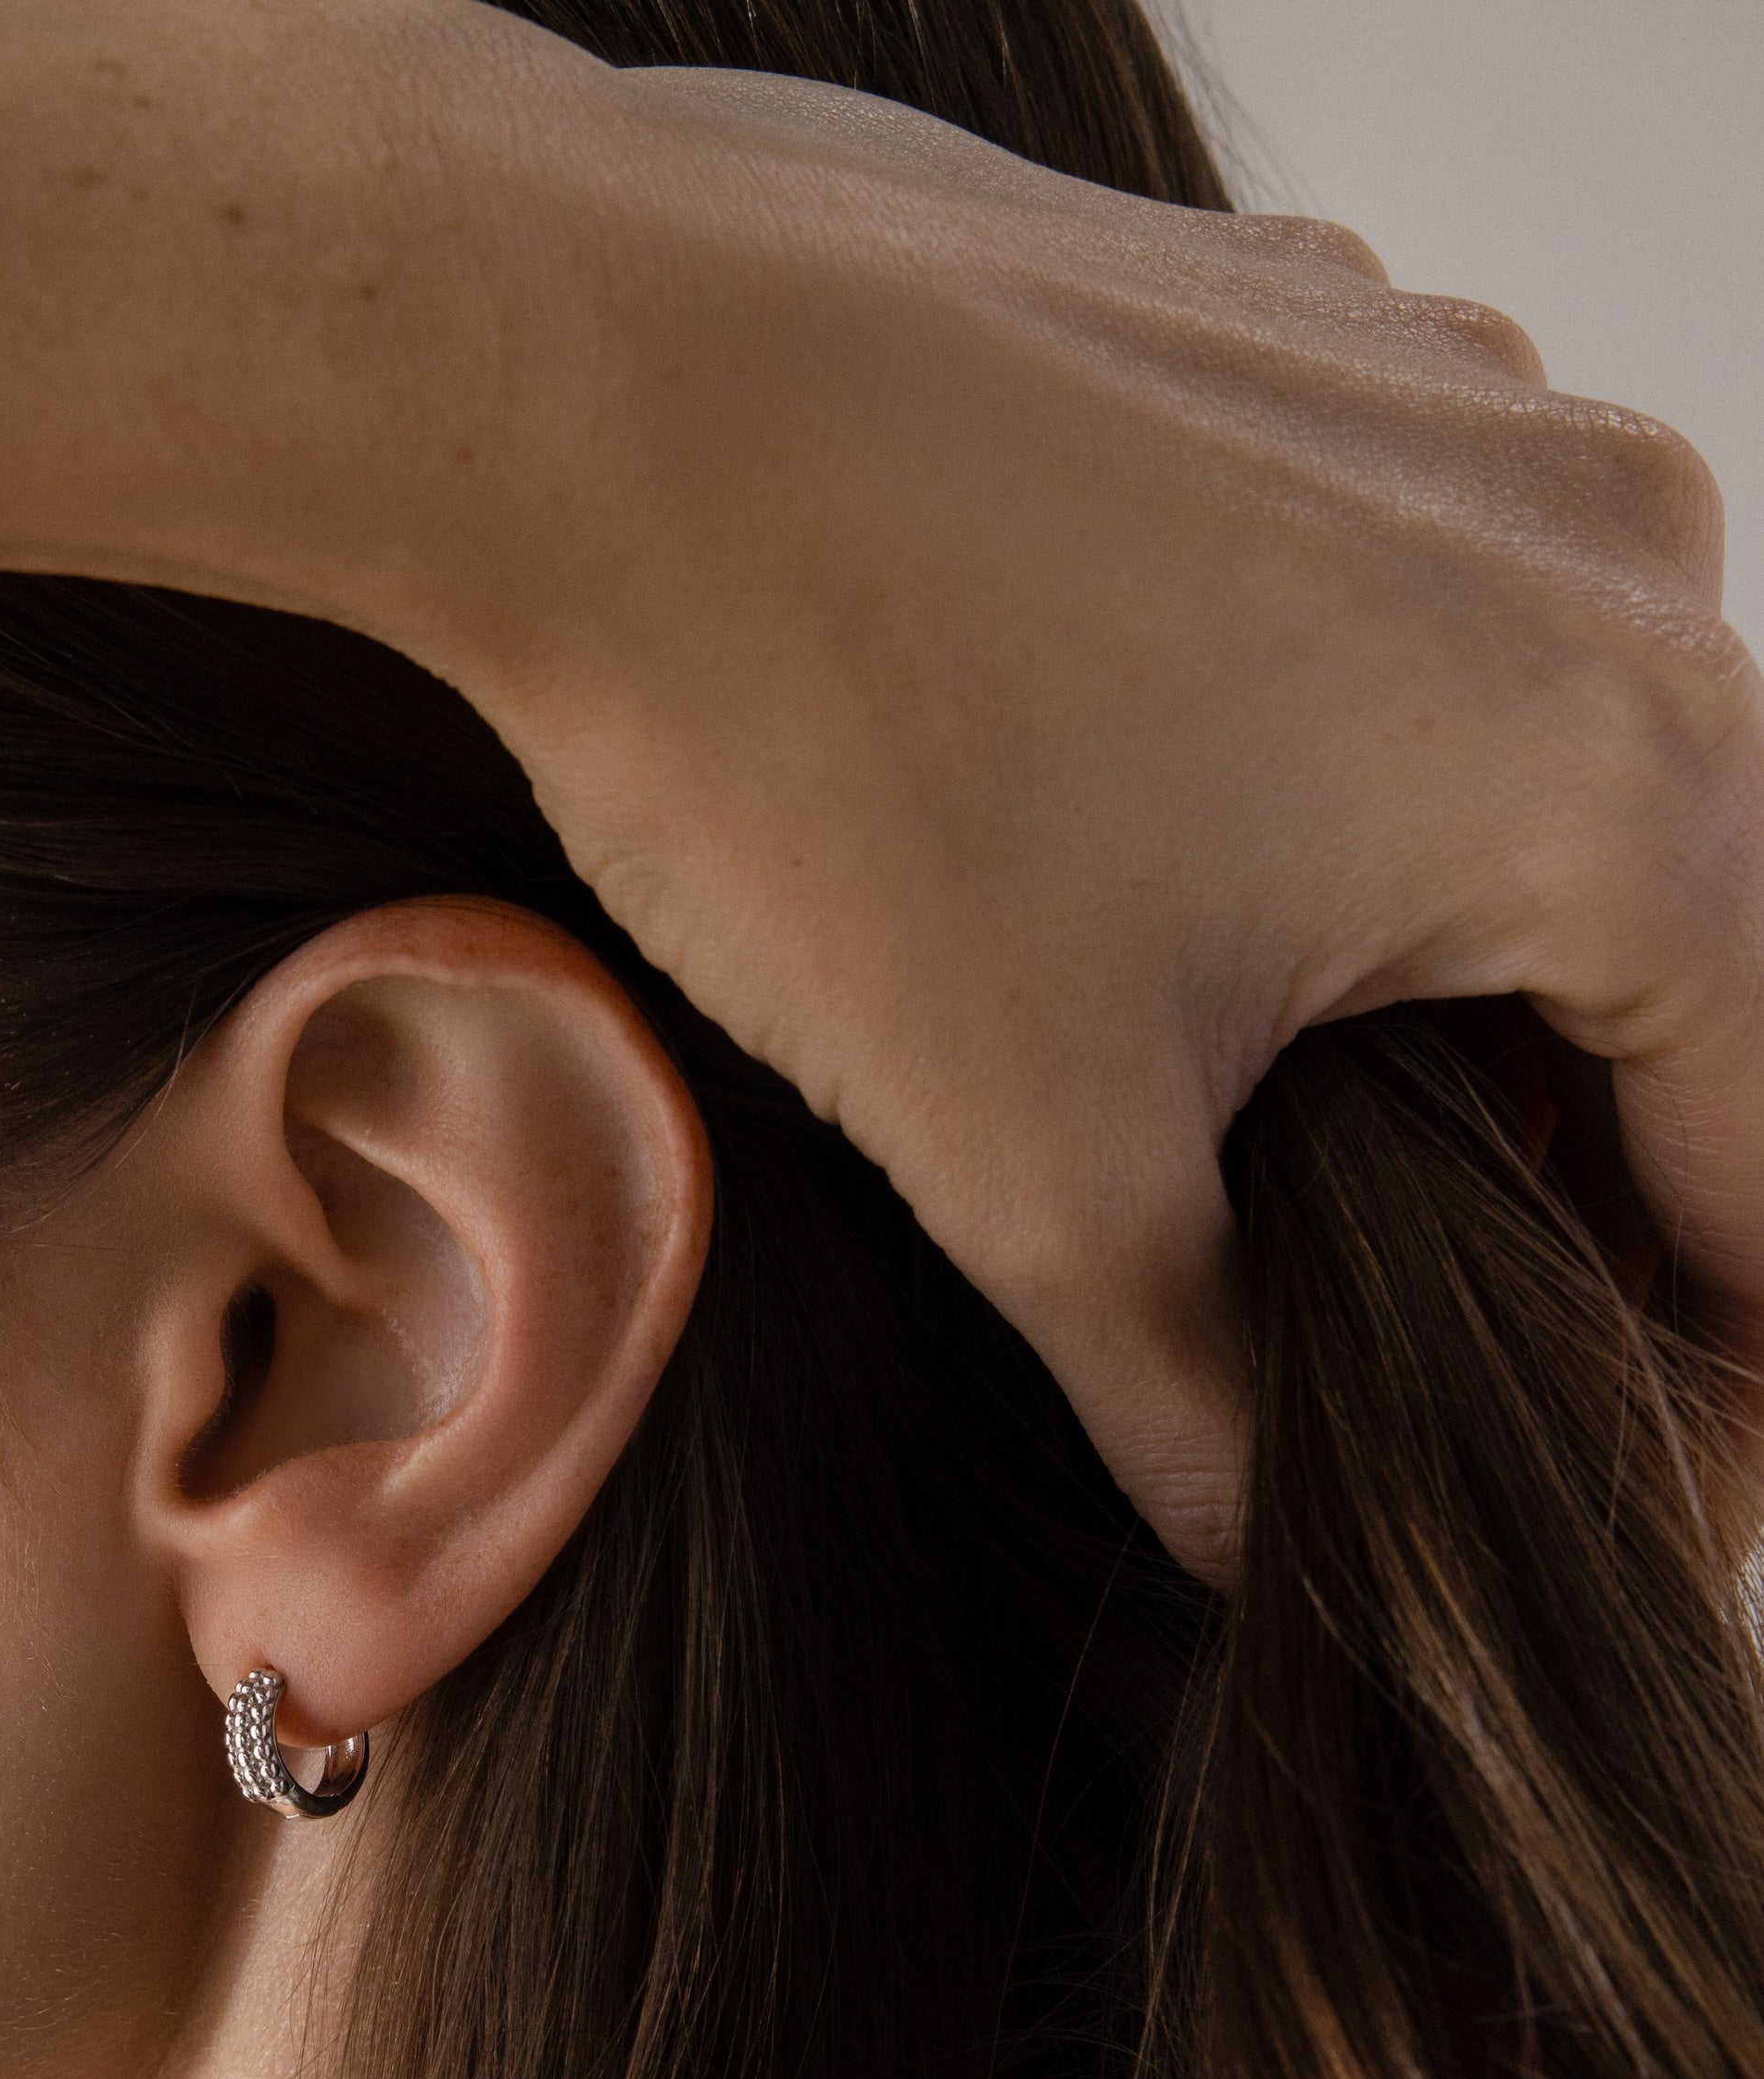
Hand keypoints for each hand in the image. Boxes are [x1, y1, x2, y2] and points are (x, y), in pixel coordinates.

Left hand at [410, 67, 1759, 1576]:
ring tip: (1277, 1124)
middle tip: (1418, 1340)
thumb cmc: (819, 740)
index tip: (1613, 1479)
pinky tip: (1169, 875)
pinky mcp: (1332, 358)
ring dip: (1448, 976)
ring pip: (1545, 783)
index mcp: (1629, 778)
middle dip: (1561, 1174)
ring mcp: (1478, 424)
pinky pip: (1417, 624)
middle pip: (1678, 967)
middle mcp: (1620, 561)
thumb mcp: (1033, 1162)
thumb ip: (1203, 1393)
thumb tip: (1259, 1544)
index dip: (1691, 1366)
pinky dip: (1349, 781)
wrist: (600, 384)